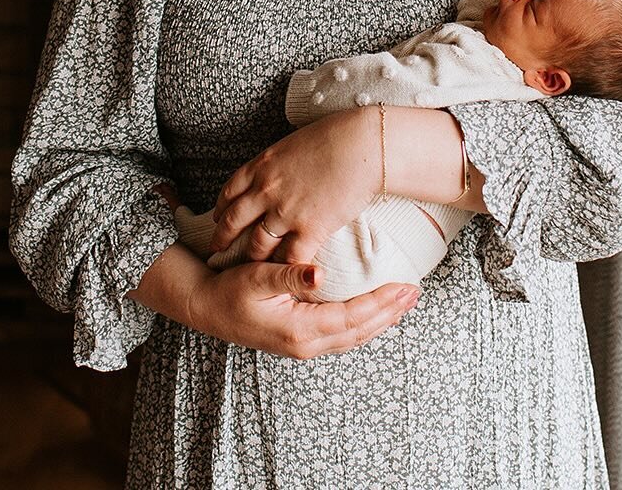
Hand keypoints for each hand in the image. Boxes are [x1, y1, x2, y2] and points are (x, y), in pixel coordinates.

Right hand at [189, 260, 419, 357]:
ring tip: (404, 302)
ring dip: (382, 320)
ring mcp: (304, 346)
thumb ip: (289, 275)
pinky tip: (376, 314)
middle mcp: (306, 344)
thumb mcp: (256, 277)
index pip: (352, 316)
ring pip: (354, 337)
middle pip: (360, 331)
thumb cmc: (229, 290)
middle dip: (390, 312)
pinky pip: (343, 337)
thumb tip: (319, 274)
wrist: (206, 309)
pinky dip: (365, 325)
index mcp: (299, 329)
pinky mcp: (301, 342)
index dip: (381, 302)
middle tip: (416, 292)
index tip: (405, 286)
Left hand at [211, 108, 380, 264]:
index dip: (221, 208)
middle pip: (234, 221)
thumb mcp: (293, 142)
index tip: (219, 217)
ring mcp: (285, 212)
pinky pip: (290, 257)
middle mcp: (266, 190)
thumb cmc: (335, 135)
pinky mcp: (310, 229)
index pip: (229, 191)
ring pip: (257, 245)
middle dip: (223, 238)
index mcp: (262, 166)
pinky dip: (286, 268)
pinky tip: (286, 276)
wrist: (362, 146)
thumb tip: (280, 165)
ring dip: (253, 258)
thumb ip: (279, 160)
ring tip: (252, 268)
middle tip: (218, 249)